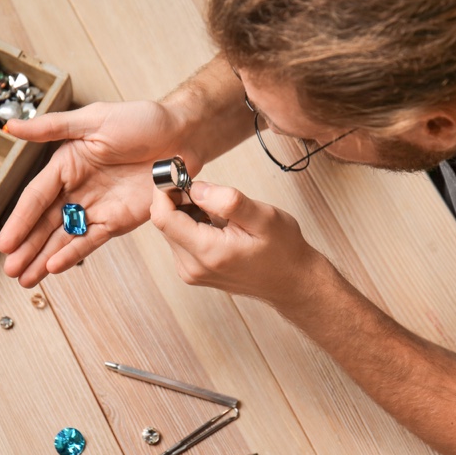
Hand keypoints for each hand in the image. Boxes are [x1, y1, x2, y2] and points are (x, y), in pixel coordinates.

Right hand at [0, 100, 194, 287]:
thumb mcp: (94, 119)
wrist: (183, 135)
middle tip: (10, 271)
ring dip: (44, 257)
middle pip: (46, 222)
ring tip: (24, 279)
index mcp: (66, 163)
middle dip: (27, 247)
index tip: (4, 243)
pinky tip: (54, 268)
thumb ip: (52, 127)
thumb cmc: (141, 120)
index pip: (36, 197)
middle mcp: (77, 188)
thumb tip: (11, 127)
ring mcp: (97, 206)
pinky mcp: (118, 220)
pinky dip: (73, 254)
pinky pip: (92, 240)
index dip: (20, 221)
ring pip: (65, 237)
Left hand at [150, 180, 320, 301]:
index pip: (163, 217)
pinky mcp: (194, 271)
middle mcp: (193, 266)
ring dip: (187, 211)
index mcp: (208, 252)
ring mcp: (191, 271)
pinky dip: (192, 224)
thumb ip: (228, 201)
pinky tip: (218, 224)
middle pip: (164, 222)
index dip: (164, 190)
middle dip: (178, 199)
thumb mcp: (264, 217)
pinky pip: (181, 239)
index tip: (177, 172)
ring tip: (221, 212)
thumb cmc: (283, 250)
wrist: (292, 282)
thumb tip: (196, 188)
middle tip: (209, 190)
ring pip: (171, 230)